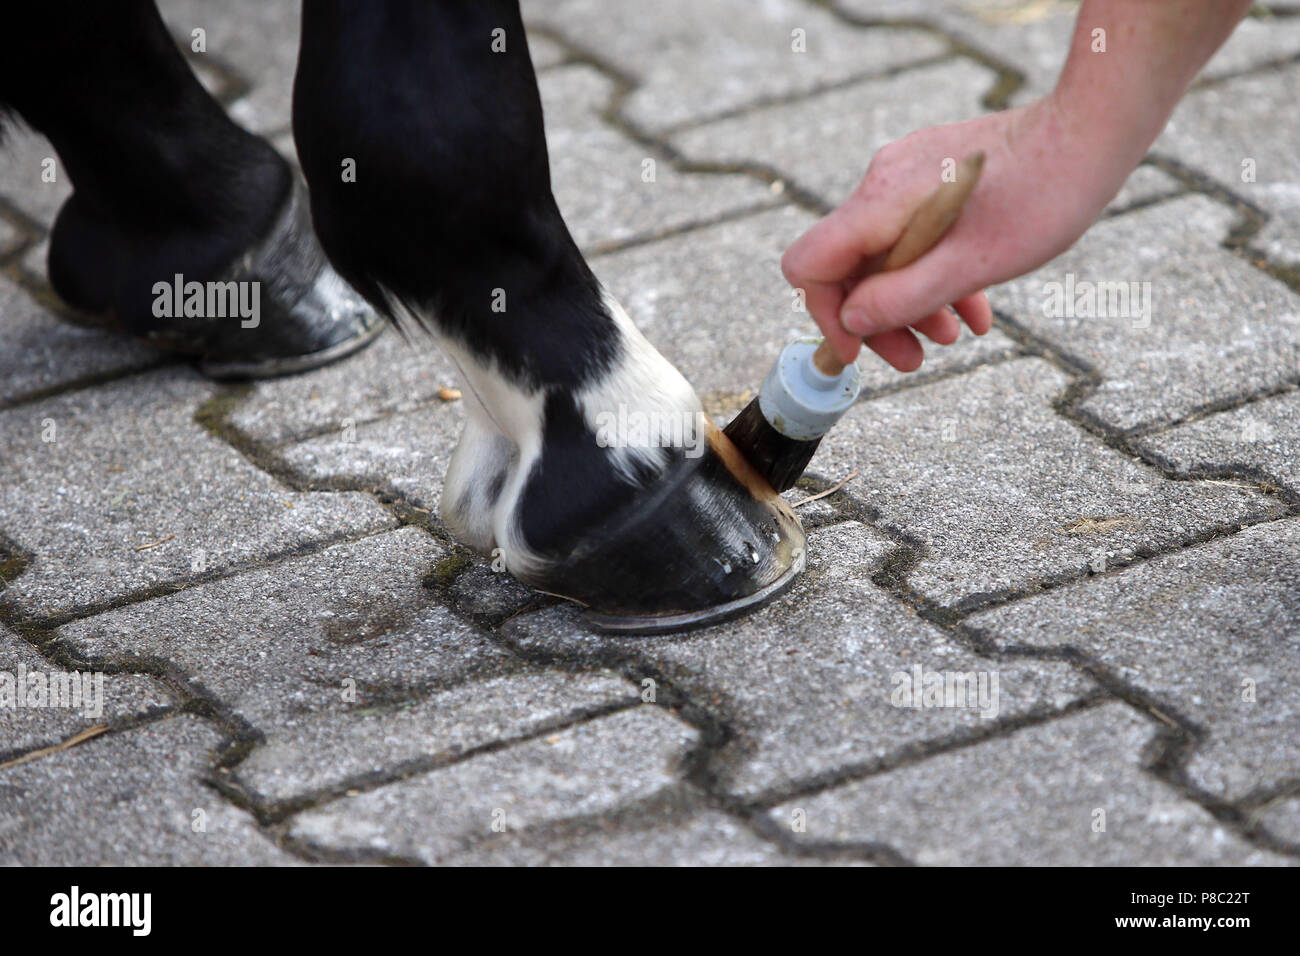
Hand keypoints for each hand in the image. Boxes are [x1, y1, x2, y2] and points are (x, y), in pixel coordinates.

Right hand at [781, 95, 1131, 371]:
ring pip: (885, 254)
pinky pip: (915, 235)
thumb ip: (903, 298)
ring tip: (952, 336)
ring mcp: (908, 175)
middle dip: (876, 318)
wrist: (1091, 131)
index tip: (859, 348)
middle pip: (848, 265)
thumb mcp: (972, 265)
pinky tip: (973, 306)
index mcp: (881, 203)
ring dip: (911, 302)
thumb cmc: (1042, 194)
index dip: (826, 315)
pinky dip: (935, 272)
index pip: (811, 265)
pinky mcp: (935, 175)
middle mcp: (883, 183)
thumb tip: (852, 321)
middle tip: (913, 359)